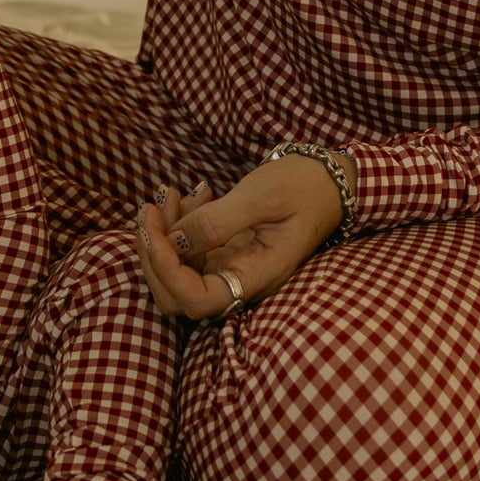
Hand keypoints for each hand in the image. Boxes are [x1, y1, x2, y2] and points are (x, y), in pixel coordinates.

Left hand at [136, 153, 349, 322]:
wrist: (329, 181)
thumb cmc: (303, 186)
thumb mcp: (262, 196)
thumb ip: (218, 222)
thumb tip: (174, 242)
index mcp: (257, 277)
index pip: (197, 299)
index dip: (165, 271)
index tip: (151, 230)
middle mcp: (241, 282)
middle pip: (177, 295)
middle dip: (154, 253)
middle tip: (150, 207)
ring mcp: (232, 270)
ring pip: (177, 273)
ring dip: (163, 236)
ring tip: (170, 193)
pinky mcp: (226, 255)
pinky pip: (189, 252)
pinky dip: (178, 225)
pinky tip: (192, 195)